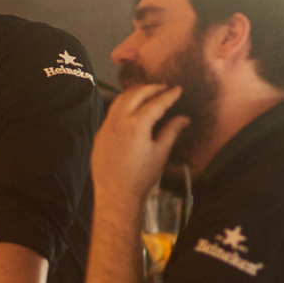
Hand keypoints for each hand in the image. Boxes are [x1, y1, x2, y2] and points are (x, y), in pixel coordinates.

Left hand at [92, 84, 187, 210]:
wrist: (116, 195)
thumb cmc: (140, 178)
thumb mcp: (161, 153)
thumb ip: (171, 131)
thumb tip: (183, 119)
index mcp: (136, 125)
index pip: (156, 103)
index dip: (169, 95)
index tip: (177, 89)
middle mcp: (118, 122)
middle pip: (135, 94)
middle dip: (151, 88)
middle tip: (164, 87)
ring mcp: (106, 127)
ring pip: (119, 100)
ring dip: (135, 93)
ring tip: (148, 93)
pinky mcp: (99, 135)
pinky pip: (111, 112)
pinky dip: (123, 105)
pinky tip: (132, 110)